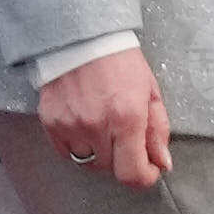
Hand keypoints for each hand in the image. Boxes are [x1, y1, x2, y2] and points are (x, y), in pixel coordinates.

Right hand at [37, 45, 170, 188]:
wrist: (81, 36)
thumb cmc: (120, 61)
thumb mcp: (150, 91)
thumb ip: (158, 130)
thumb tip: (163, 163)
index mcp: (127, 118)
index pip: (132, 173)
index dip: (143, 178)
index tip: (148, 170)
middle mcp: (96, 126)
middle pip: (110, 168)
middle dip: (122, 157)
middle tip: (124, 133)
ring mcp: (71, 126)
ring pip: (87, 161)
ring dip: (98, 151)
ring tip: (102, 123)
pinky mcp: (51, 123)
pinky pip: (65, 151)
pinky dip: (77, 144)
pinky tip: (84, 121)